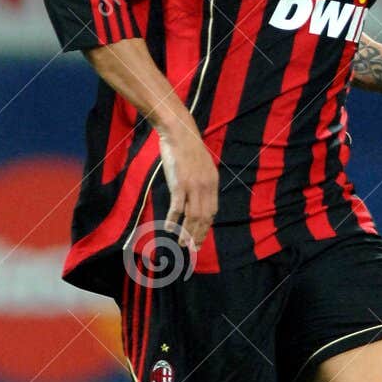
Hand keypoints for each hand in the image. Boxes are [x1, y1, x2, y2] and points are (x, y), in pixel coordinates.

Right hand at [157, 122, 217, 249]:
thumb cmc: (187, 147)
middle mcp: (206, 187)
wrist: (179, 133)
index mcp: (212, 183)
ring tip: (182, 243)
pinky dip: (173, 220)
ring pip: (192, 216)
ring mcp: (193, 186)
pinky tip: (169, 228)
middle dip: (198, 234)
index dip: (206, 226)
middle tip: (193, 248)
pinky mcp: (179, 185)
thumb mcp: (201, 165)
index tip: (201, 236)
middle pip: (204, 217)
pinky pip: (177, 208)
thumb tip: (199, 193)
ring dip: (187, 232)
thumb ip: (202, 180)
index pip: (212, 211)